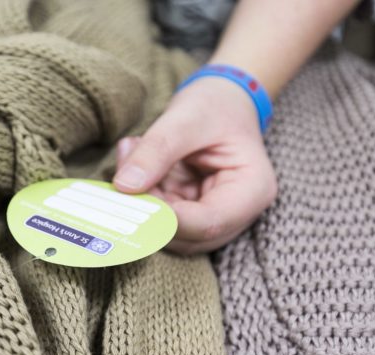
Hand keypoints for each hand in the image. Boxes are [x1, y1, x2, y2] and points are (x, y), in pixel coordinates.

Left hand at [113, 77, 276, 253]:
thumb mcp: (187, 118)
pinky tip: (132, 159)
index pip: (209, 223)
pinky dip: (140, 193)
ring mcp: (212, 216)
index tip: (132, 199)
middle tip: (122, 170)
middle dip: (148, 209)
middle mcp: (236, 213)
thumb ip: (157, 150)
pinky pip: (159, 217)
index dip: (168, 220)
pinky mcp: (189, 212)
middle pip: (187, 235)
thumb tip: (125, 186)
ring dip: (139, 201)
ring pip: (167, 231)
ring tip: (129, 152)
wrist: (223, 98)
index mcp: (252, 190)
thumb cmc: (216, 105)